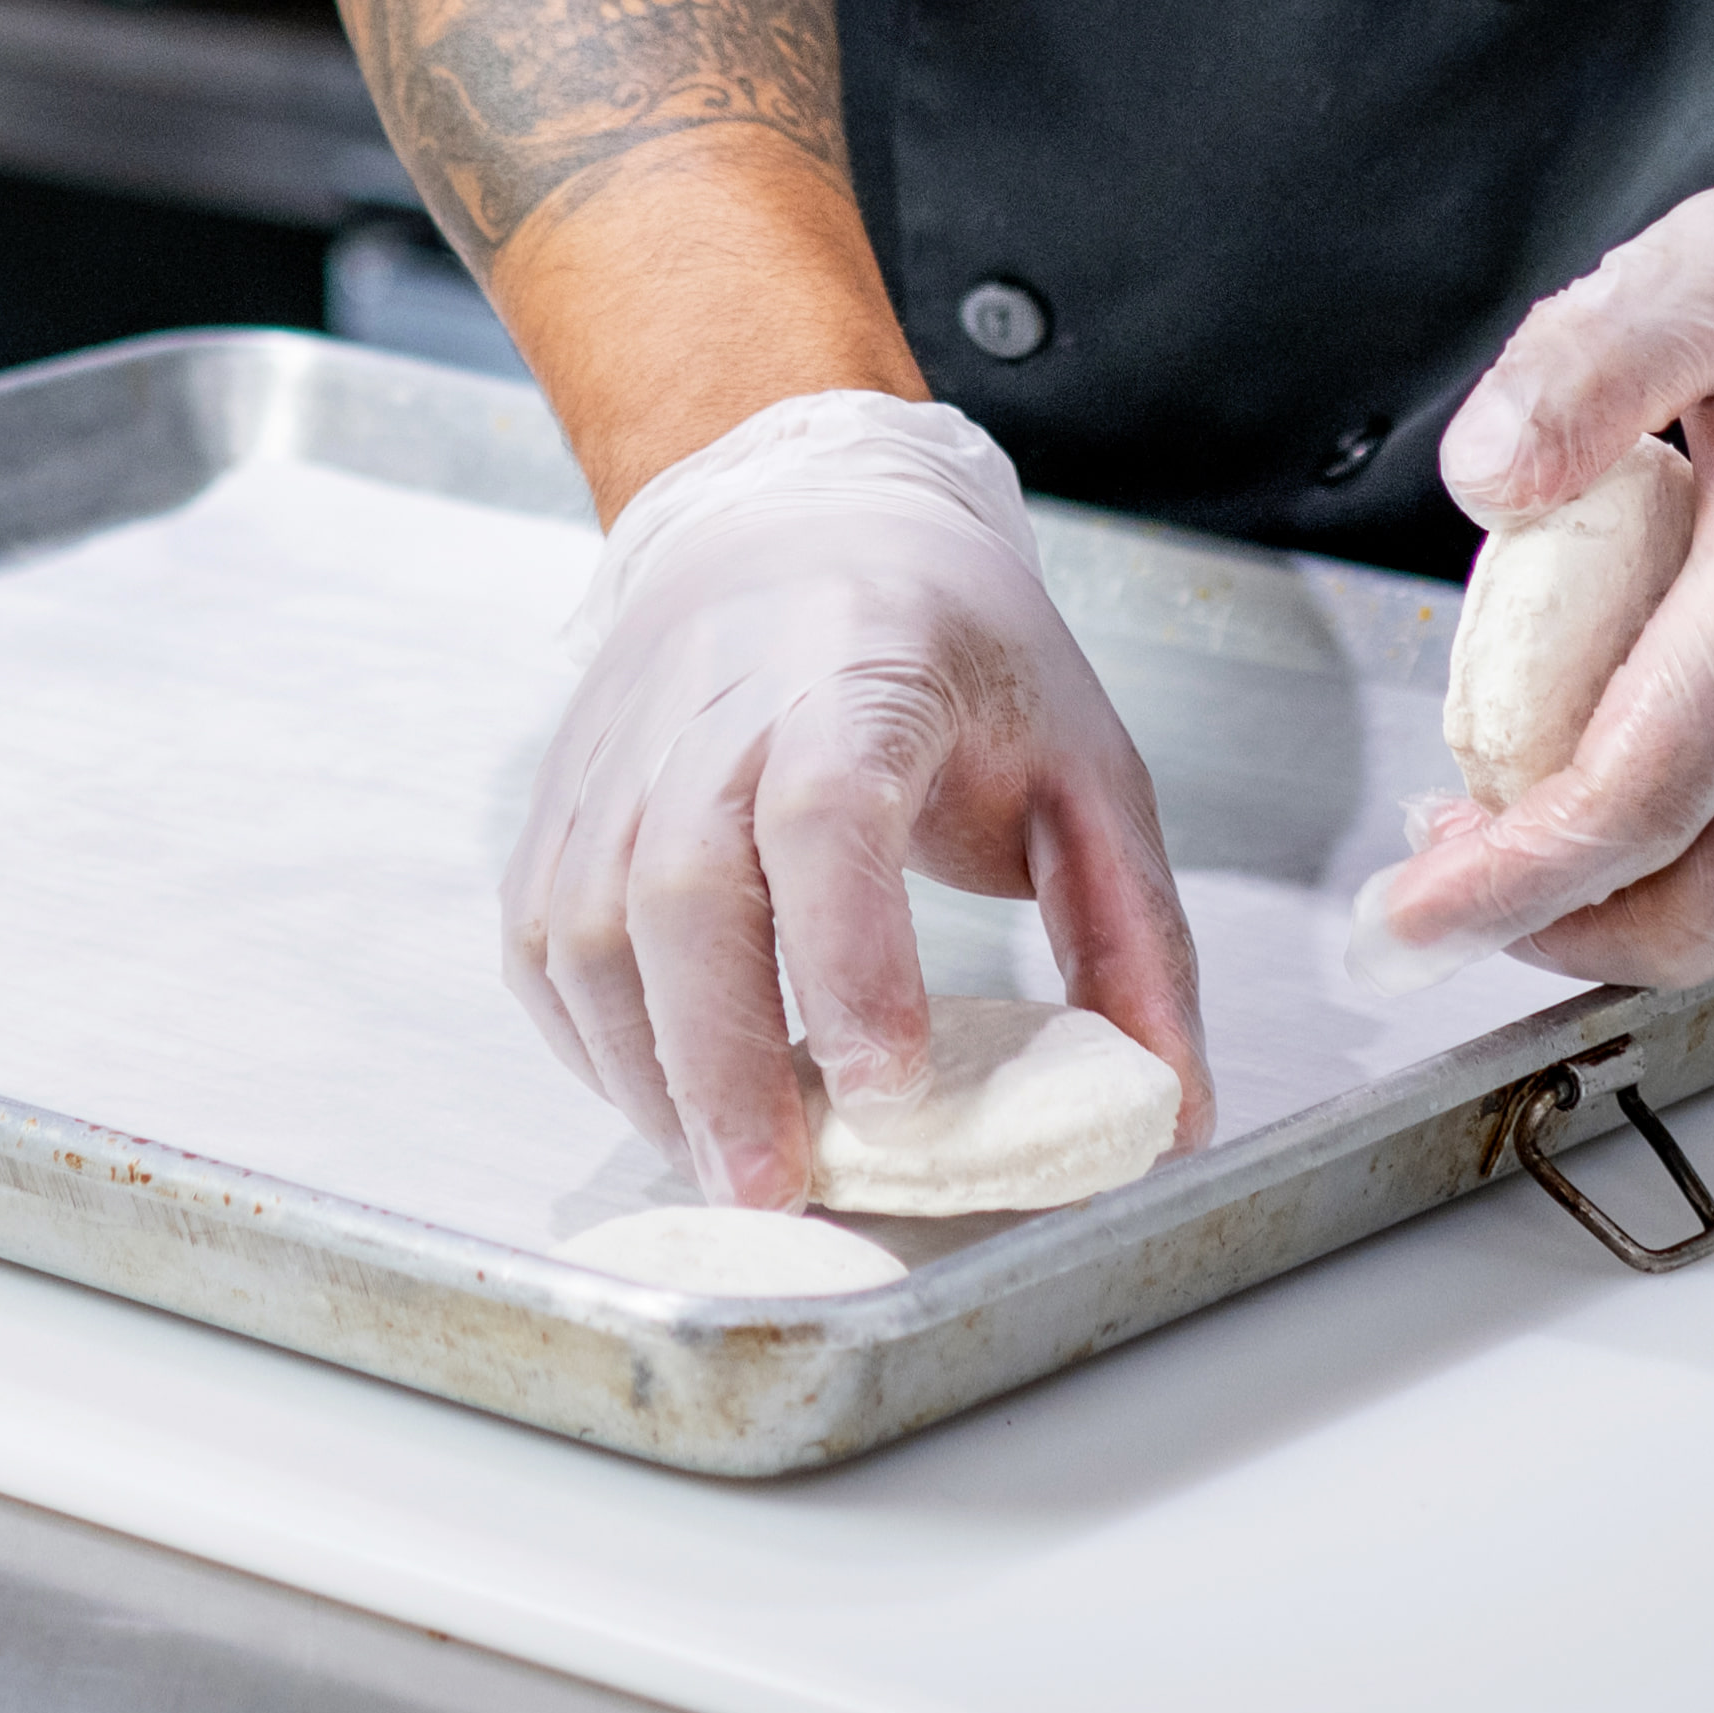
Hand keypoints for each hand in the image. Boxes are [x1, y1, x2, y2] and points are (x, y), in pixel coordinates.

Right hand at [504, 387, 1213, 1205]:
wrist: (803, 523)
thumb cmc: (953, 650)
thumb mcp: (1084, 766)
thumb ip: (1133, 936)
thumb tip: (1172, 1107)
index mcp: (865, 666)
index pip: (829, 809)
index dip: (848, 953)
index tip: (887, 1082)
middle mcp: (716, 701)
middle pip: (679, 886)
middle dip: (720, 1061)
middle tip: (780, 1189)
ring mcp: (620, 749)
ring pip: (586, 925)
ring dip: (650, 1073)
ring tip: (731, 1167)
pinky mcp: (564, 797)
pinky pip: (541, 940)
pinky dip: (591, 1042)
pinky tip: (668, 1096)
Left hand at [1367, 138, 1713, 988]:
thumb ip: (1584, 366)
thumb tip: (1483, 479)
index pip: (1624, 808)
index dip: (1501, 881)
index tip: (1400, 915)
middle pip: (1677, 910)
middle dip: (1542, 914)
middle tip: (1450, 842)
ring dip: (1618, 860)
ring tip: (1537, 758)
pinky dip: (1701, 822)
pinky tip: (1657, 715)